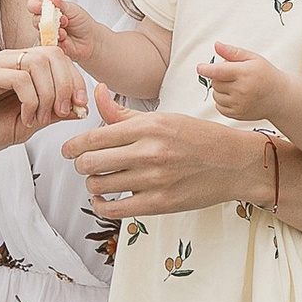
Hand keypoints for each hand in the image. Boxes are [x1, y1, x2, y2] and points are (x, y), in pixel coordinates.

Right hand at [0, 42, 91, 157]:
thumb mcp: (28, 125)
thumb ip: (51, 113)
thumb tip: (79, 108)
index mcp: (23, 69)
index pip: (59, 59)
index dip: (76, 80)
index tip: (81, 106)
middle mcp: (11, 61)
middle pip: (53, 54)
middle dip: (67, 83)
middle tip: (64, 110)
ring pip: (38, 62)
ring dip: (48, 93)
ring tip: (40, 117)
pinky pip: (19, 78)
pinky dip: (31, 99)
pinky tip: (26, 117)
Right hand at [26, 0, 107, 71]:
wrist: (91, 39)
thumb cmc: (81, 22)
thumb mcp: (72, 9)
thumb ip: (61, 4)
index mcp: (48, 10)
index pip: (34, 5)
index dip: (34, 5)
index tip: (39, 6)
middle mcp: (45, 22)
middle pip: (35, 20)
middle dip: (47, 19)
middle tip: (63, 19)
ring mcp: (48, 35)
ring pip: (41, 34)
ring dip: (53, 31)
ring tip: (65, 30)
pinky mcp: (51, 47)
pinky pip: (49, 45)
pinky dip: (58, 41)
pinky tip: (66, 39)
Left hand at [64, 85, 271, 220]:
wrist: (234, 163)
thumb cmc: (197, 137)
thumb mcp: (162, 117)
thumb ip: (124, 111)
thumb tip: (96, 92)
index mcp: (148, 126)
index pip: (95, 137)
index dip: (73, 145)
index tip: (67, 150)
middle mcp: (150, 151)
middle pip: (91, 162)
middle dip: (80, 164)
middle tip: (83, 165)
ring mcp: (155, 179)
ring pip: (100, 185)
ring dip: (92, 184)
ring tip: (98, 181)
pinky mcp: (161, 203)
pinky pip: (116, 209)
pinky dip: (102, 206)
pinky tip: (104, 199)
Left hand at [203, 42, 292, 129]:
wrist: (280, 98)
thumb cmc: (266, 75)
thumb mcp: (253, 58)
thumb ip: (233, 52)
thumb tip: (216, 45)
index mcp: (245, 73)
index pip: (219, 71)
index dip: (207, 69)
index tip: (200, 68)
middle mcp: (241, 90)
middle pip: (215, 82)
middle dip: (218, 77)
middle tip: (232, 74)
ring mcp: (239, 104)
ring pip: (216, 95)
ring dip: (220, 89)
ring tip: (235, 85)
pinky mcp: (237, 115)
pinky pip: (219, 107)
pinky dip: (222, 101)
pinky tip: (235, 96)